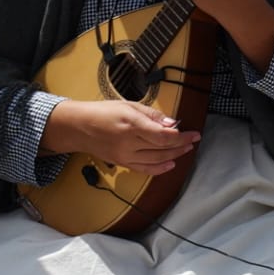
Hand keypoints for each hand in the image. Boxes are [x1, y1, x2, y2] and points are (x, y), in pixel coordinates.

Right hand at [45, 98, 198, 174]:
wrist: (78, 127)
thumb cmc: (103, 112)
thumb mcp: (129, 105)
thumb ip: (152, 115)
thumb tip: (172, 124)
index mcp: (132, 125)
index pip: (164, 136)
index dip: (182, 136)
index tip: (194, 133)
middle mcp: (129, 143)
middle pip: (162, 149)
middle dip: (181, 146)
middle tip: (193, 140)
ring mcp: (124, 156)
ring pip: (156, 160)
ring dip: (174, 156)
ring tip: (185, 150)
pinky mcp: (121, 163)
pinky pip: (144, 169)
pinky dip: (159, 169)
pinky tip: (170, 164)